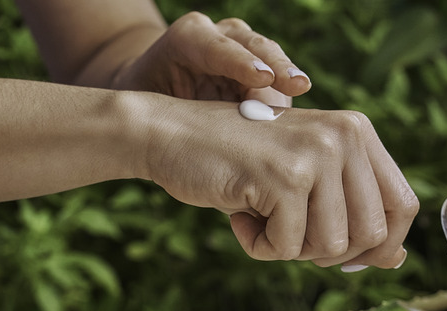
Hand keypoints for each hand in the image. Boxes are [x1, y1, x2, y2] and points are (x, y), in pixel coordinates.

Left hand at [112, 12, 310, 106]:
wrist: (157, 88)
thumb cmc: (149, 98)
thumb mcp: (146, 102)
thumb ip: (168, 113)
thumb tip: (194, 139)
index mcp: (188, 38)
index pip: (216, 47)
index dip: (240, 62)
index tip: (263, 79)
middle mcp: (221, 35)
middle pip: (254, 46)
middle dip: (276, 66)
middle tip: (296, 85)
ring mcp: (245, 49)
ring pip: (272, 60)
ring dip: (288, 80)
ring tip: (301, 99)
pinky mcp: (261, 69)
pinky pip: (279, 82)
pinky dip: (287, 99)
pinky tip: (299, 117)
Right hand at [142, 97, 417, 269]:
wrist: (173, 135)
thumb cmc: (239, 162)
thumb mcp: (305, 180)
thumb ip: (352, 211)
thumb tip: (395, 260)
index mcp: (357, 131)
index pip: (403, 205)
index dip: (382, 244)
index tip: (348, 257)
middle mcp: (345, 136)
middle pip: (371, 236)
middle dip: (327, 251)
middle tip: (288, 230)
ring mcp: (316, 155)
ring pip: (331, 247)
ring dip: (289, 247)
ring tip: (261, 215)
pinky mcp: (284, 178)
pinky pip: (287, 248)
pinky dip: (259, 246)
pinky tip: (241, 215)